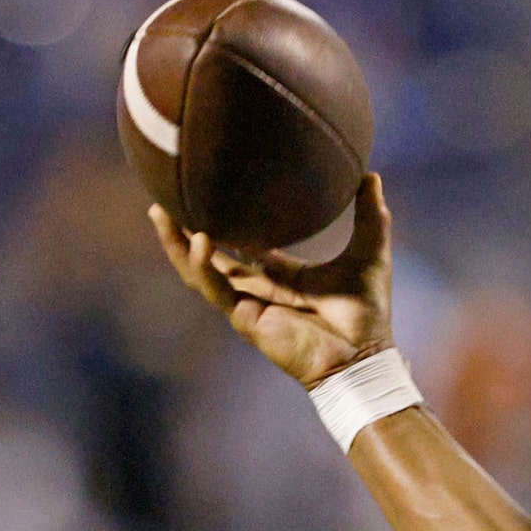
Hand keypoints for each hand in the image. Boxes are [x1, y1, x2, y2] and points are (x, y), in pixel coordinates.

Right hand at [150, 172, 393, 387]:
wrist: (365, 356)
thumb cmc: (366, 313)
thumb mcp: (369, 254)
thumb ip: (370, 217)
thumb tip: (371, 175)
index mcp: (281, 276)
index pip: (241, 246)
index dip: (223, 223)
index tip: (206, 192)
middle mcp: (259, 290)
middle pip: (209, 257)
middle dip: (183, 231)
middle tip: (162, 198)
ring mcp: (249, 305)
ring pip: (200, 272)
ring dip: (176, 245)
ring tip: (158, 212)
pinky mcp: (246, 319)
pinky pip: (216, 289)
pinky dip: (203, 266)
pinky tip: (198, 239)